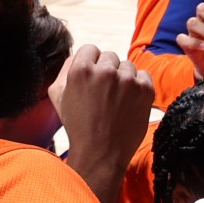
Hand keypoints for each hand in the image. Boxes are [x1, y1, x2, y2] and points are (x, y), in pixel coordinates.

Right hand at [52, 43, 154, 167]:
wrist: (101, 153)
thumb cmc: (78, 126)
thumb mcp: (58, 96)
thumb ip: (66, 69)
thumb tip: (79, 56)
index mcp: (81, 69)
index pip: (90, 49)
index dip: (90, 63)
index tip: (93, 79)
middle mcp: (105, 71)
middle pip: (109, 56)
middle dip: (107, 71)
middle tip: (104, 93)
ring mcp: (127, 80)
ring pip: (127, 66)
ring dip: (123, 78)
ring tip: (116, 100)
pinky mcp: (145, 89)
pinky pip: (143, 76)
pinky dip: (138, 86)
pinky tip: (129, 102)